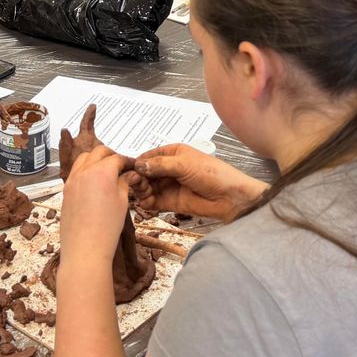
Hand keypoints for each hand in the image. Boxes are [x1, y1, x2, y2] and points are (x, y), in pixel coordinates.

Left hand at [60, 144, 135, 265]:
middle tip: (120, 166)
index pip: (116, 158)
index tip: (131, 167)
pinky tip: (93, 183)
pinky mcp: (66, 191)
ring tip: (105, 172)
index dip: (126, 161)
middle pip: (98, 152)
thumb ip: (124, 183)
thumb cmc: (106, 229)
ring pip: (83, 158)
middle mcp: (84, 172)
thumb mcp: (122, 203)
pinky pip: (75, 172)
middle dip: (111, 155)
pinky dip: (85, 170)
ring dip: (95, 159)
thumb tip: (128, 175)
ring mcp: (72, 181)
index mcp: (101, 172)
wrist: (85, 249)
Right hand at [126, 144, 266, 221]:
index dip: (137, 162)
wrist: (229, 198)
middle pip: (145, 172)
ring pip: (146, 187)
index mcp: (173, 153)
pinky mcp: (170, 202)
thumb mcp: (185, 164)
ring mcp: (168, 185)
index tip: (127, 169)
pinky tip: (146, 203)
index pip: (148, 156)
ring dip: (141, 190)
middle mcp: (168, 168)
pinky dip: (146, 203)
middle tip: (136, 183)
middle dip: (138, 178)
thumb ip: (160, 165)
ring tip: (144, 192)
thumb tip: (138, 166)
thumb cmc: (211, 174)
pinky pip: (152, 202)